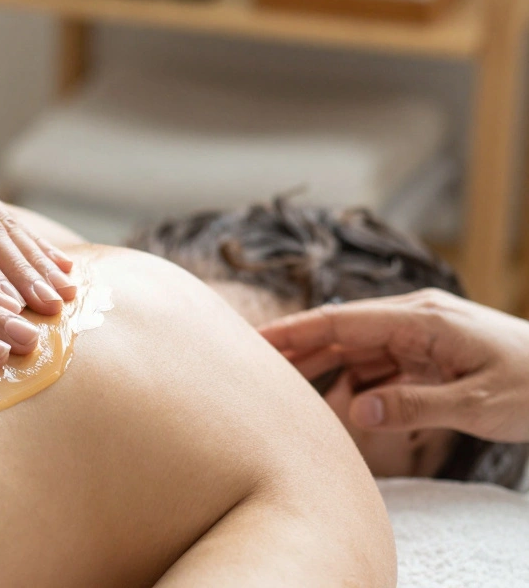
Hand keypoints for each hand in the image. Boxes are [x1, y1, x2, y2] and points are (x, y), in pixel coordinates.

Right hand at [258, 289, 528, 442]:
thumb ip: (413, 407)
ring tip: (290, 388)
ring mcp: (425, 335)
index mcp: (422, 320)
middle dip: (299, 347)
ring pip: (360, 348)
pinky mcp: (433, 353)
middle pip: (342, 331)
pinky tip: (344, 402)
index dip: (295, 330)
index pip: (342, 321)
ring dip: (327, 367)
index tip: (255, 340)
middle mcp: (417, 319)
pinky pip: (382, 363)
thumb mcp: (477, 404)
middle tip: (254, 365)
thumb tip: (355, 411)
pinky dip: (359, 381)